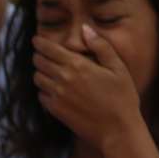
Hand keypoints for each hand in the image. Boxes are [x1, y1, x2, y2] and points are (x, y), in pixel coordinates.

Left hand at [32, 27, 143, 151]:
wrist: (116, 129)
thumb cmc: (122, 97)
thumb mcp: (118, 68)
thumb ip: (101, 46)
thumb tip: (85, 29)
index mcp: (78, 65)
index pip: (50, 49)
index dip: (40, 43)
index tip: (36, 40)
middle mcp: (63, 79)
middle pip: (39, 62)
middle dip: (38, 56)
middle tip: (41, 54)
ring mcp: (56, 96)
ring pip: (37, 78)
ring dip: (40, 72)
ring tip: (47, 71)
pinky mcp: (55, 110)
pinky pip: (41, 95)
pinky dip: (43, 90)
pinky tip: (53, 89)